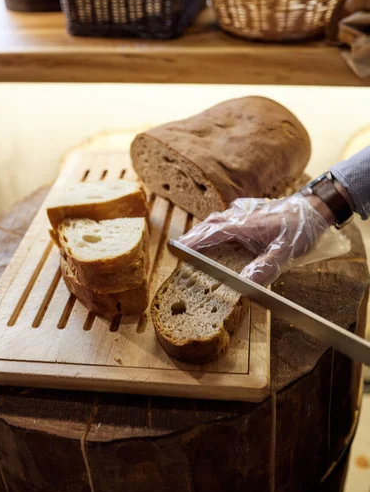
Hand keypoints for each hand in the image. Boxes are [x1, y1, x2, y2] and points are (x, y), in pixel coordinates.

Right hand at [179, 193, 345, 286]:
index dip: (192, 242)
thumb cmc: (300, 229)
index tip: (176, 249)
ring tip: (193, 241)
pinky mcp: (251, 211)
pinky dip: (216, 224)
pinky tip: (219, 230)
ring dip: (204, 229)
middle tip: (178, 247)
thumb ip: (265, 268)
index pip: (211, 233)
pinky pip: (227, 216)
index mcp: (244, 226)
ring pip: (217, 219)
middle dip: (193, 236)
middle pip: (209, 224)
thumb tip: (245, 284)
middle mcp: (240, 216)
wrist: (315, 207)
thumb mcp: (285, 253)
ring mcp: (245, 212)